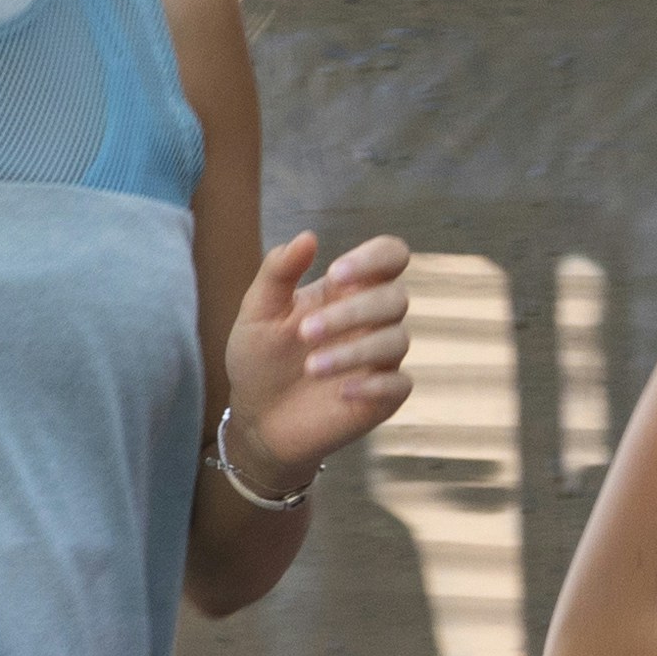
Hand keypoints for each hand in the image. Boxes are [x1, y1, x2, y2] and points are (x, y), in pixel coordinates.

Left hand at [223, 230, 417, 487]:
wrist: (256, 419)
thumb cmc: (259, 359)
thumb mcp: (257, 311)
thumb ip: (278, 271)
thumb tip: (308, 236)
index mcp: (346, 290)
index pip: (390, 256)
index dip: (374, 257)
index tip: (336, 274)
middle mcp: (371, 320)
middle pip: (396, 297)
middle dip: (352, 312)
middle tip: (304, 333)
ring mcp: (380, 359)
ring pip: (397, 339)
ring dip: (354, 351)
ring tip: (310, 368)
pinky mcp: (383, 397)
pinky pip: (400, 384)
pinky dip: (376, 385)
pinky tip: (343, 392)